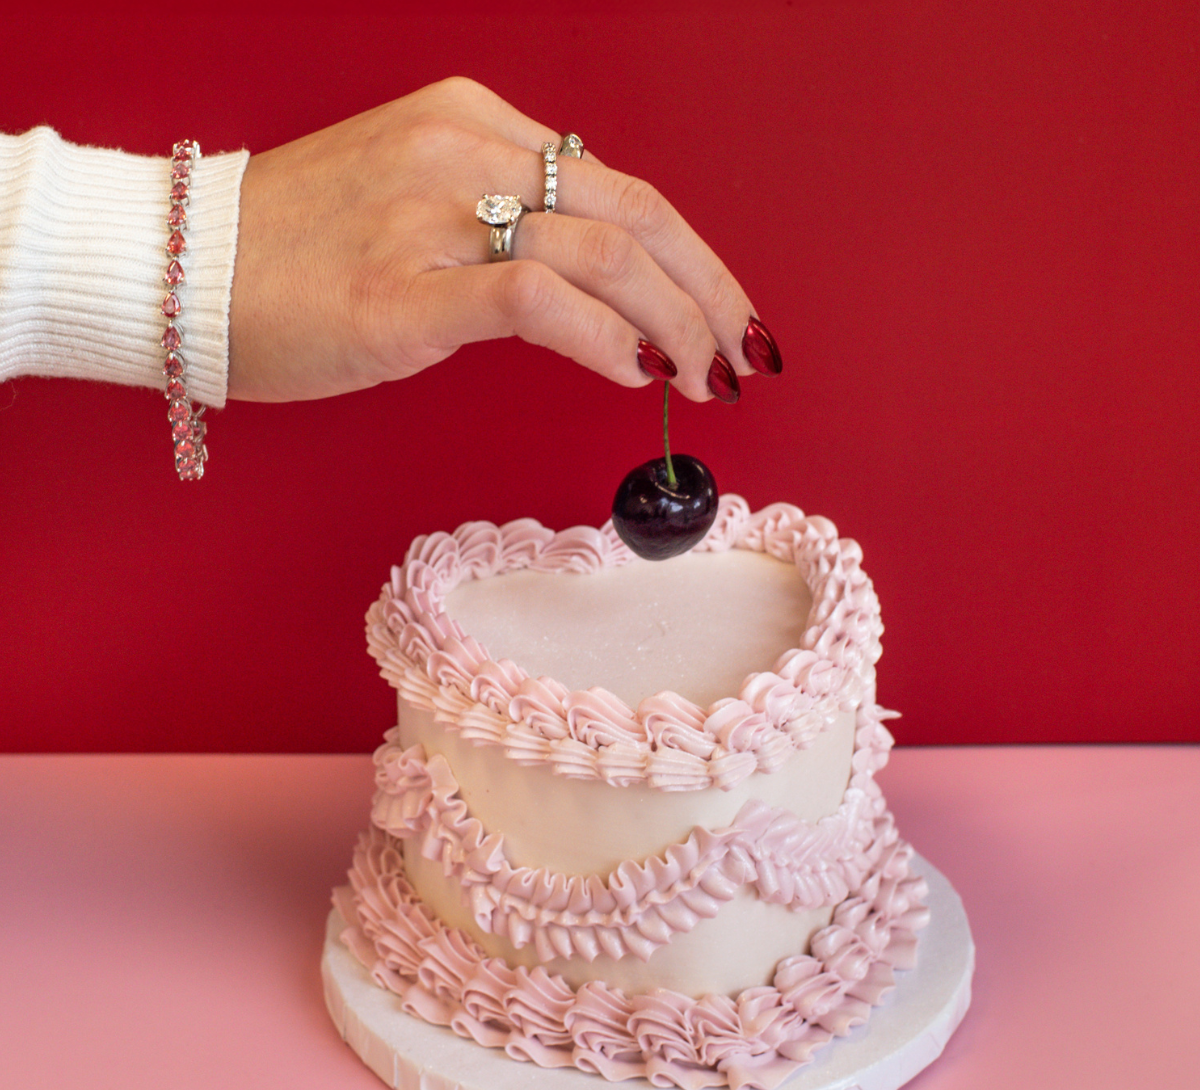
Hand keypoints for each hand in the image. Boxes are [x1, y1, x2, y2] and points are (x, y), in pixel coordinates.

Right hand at [226, 77, 780, 403]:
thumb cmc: (293, 252)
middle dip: (708, 291)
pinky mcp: (405, 289)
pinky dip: (604, 338)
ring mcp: (434, 217)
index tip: (725, 312)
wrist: (177, 268)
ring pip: (601, 250)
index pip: (618, 184)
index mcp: (472, 124)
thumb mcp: (412, 203)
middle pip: (633, 212)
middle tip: (744, 354)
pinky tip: (636, 373)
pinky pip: (535, 299)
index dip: (691, 256)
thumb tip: (583, 271)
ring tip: (703, 380)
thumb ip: (498, 219)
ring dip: (675, 322)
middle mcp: (464, 153)